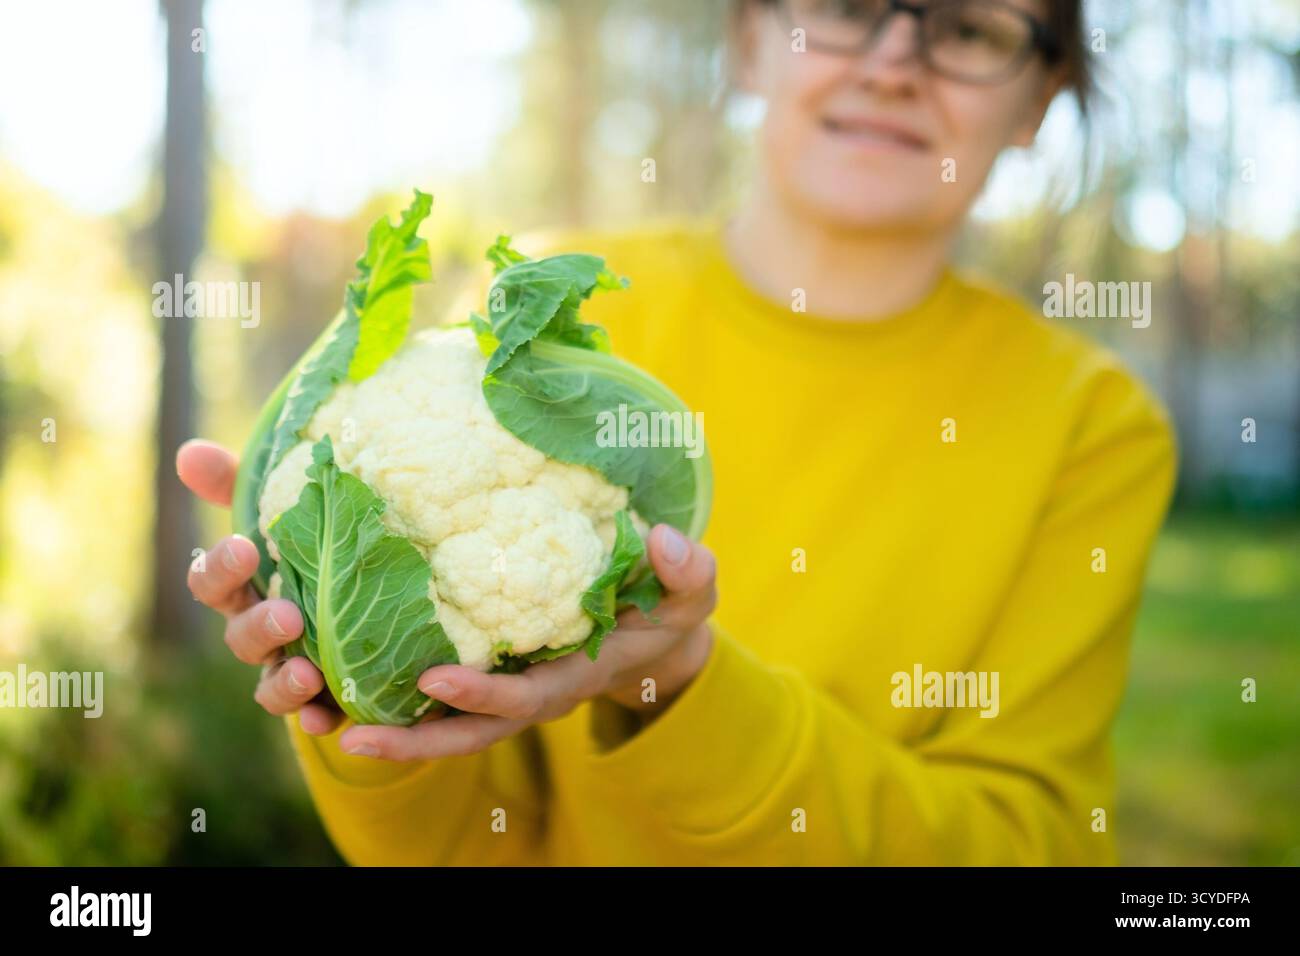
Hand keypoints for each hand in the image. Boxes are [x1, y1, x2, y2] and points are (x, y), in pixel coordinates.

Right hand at [177, 439, 343, 735]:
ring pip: (271, 686)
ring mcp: (288, 669)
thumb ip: (241, 484)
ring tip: (310, 673)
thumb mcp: (286, 512)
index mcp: (245, 585)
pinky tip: (333, 716)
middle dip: (259, 628)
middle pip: (241, 637)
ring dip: (284, 684)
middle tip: (289, 616)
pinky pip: (316, 717)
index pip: (212, 580)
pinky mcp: (327, 697)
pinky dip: (320, 718)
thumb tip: (189, 453)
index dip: (221, 567)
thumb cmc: (315, 549)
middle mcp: (260, 631)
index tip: (245, 547)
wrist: (374, 599)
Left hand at [338, 524, 718, 760]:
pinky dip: (393, 698)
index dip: (482, 694)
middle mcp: (535, 692)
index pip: (525, 697)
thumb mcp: (693, 590)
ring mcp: (511, 687)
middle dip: (415, 739)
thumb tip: (664, 541)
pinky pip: (439, 698)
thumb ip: (687, 571)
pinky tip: (341, 681)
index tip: (434, 681)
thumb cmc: (671, 605)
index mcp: (576, 675)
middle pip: (469, 731)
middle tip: (351, 734)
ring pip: (446, 724)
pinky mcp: (492, 670)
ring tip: (324, 721)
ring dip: (391, 728)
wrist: (658, 628)